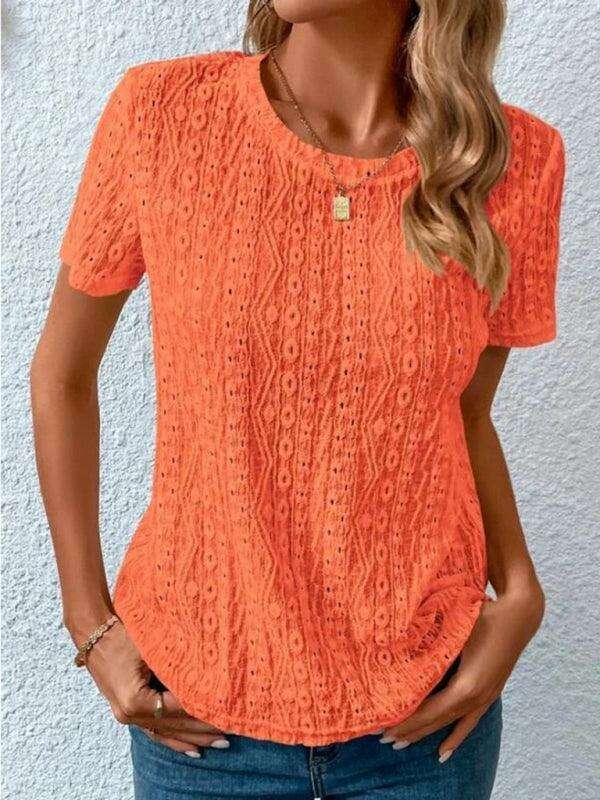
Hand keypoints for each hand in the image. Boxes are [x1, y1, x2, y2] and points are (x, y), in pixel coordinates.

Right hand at [77, 619, 228, 755]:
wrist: (94, 633)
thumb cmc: (123, 634)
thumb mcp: (152, 646)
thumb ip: (177, 663)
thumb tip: (209, 673)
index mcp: (134, 699)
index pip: (176, 709)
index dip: (201, 709)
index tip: (225, 710)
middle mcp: (129, 714)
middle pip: (173, 726)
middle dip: (202, 731)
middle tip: (230, 733)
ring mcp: (127, 716)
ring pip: (165, 733)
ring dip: (192, 740)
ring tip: (219, 744)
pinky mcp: (128, 713)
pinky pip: (154, 732)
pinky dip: (174, 740)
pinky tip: (192, 749)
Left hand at [379, 588, 544, 761]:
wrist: (519, 615)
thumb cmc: (483, 617)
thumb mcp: (453, 633)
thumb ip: (430, 648)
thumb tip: (396, 653)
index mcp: (465, 687)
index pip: (428, 711)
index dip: (405, 721)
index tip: (382, 729)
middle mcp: (475, 698)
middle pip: (436, 720)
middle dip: (409, 730)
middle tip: (382, 739)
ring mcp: (484, 699)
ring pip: (449, 723)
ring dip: (424, 734)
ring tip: (400, 745)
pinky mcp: (489, 695)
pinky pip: (469, 723)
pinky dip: (455, 738)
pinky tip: (443, 753)